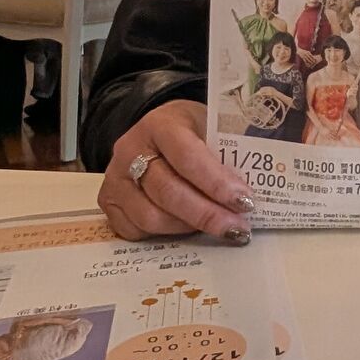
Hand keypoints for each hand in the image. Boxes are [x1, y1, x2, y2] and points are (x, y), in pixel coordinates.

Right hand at [97, 99, 253, 243]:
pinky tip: (188, 228)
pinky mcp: (108, 202)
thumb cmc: (193, 128)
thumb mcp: (211, 126)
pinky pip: (136, 231)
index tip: (245, 201)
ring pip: (151, 217)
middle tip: (238, 227)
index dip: (217, 183)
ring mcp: (115, 177)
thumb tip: (251, 192)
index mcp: (160, 124)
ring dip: (189, 228)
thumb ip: (226, 153)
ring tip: (218, 228)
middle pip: (168, 192)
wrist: (158, 129)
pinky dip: (165, 235)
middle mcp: (130, 149)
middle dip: (208, 214)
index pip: (188, 157)